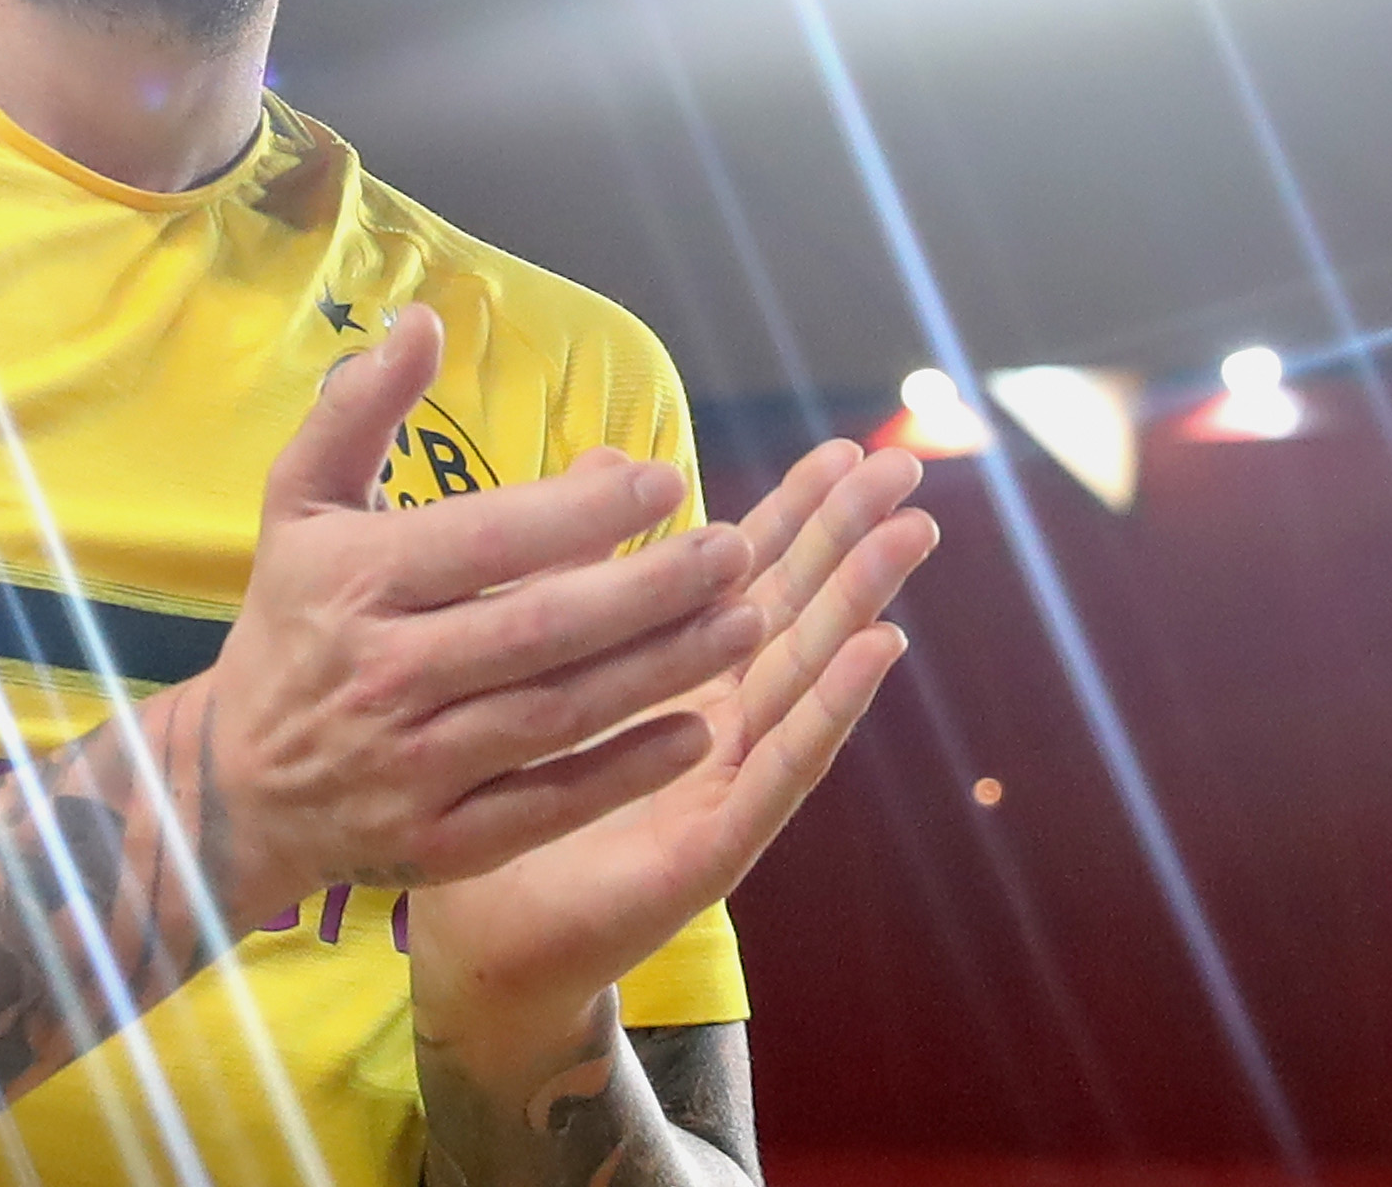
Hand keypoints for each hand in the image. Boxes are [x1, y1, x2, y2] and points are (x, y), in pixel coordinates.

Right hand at [171, 307, 773, 929]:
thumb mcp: (300, 502)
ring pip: (557, 714)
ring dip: (661, 672)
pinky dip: (625, 773)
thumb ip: (360, 408)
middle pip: (540, 629)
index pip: (487, 540)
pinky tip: (697, 732)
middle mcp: (385, 674)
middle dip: (650, 591)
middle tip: (737, 552)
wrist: (238, 783)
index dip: (581, 513)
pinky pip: (547, 805)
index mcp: (355, 580)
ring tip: (746, 624)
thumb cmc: (292, 620)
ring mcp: (414, 766)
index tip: (667, 482)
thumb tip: (423, 320)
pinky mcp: (442, 842)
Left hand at [406, 436, 934, 1058]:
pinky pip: (785, 765)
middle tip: (904, 469)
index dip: (796, 513)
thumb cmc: (505, 801)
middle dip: (850, 540)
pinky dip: (834, 704)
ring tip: (910, 534)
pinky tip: (880, 648)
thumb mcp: (534, 663)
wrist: (481, 943)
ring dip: (862, 602)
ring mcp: (726, 783)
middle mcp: (716, 722)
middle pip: (795, 613)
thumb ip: (575, 568)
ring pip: (806, 676)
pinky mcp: (718, 844)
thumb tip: (604, 458)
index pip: (746, 579)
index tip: (842, 447)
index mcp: (676, 676)